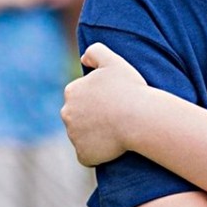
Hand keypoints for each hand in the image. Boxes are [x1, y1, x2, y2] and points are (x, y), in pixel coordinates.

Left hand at [61, 42, 147, 165]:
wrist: (140, 118)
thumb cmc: (129, 89)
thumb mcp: (113, 61)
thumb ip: (95, 51)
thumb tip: (83, 58)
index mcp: (71, 91)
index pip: (80, 97)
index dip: (97, 100)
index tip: (113, 101)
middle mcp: (67, 113)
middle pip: (78, 117)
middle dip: (92, 118)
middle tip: (115, 118)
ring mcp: (74, 136)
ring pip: (83, 136)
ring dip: (95, 135)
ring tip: (117, 132)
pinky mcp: (83, 154)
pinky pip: (88, 155)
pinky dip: (97, 153)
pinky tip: (113, 147)